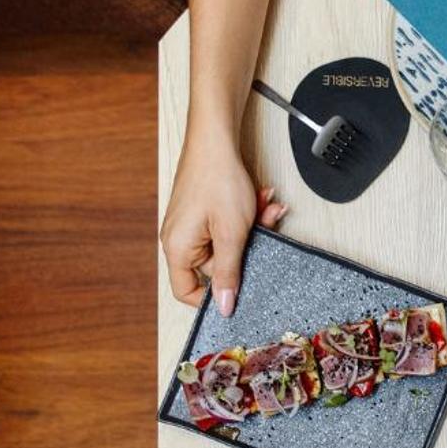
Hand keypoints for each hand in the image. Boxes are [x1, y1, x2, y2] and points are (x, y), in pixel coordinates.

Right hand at [160, 126, 285, 313]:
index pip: (187, 291)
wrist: (216, 141)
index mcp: (179, 250)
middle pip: (218, 266)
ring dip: (254, 228)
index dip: (213, 298)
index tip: (240, 293)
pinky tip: (263, 201)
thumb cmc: (217, 181)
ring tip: (268, 209)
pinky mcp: (204, 214)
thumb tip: (225, 307)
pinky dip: (249, 217)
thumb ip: (230, 273)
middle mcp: (181, 240)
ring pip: (230, 244)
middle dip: (248, 249)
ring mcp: (192, 226)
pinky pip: (229, 227)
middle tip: (266, 230)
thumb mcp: (231, 234)